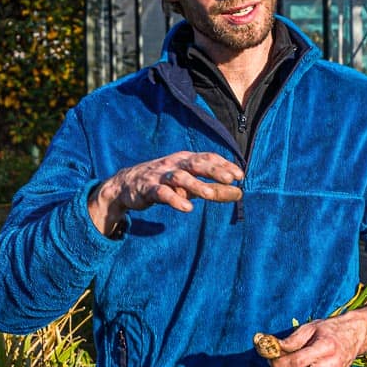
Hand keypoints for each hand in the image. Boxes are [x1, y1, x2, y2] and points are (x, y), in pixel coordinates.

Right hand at [88, 151, 243, 235]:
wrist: (126, 185)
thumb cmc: (164, 183)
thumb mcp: (190, 185)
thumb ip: (214, 189)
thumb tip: (239, 193)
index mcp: (185, 159)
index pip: (207, 158)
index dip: (223, 165)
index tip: (240, 175)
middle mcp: (174, 164)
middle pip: (196, 164)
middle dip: (213, 170)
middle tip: (230, 179)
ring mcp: (160, 176)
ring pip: (180, 177)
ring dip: (195, 185)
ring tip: (210, 194)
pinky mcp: (148, 189)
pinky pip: (162, 193)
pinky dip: (174, 199)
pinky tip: (187, 208)